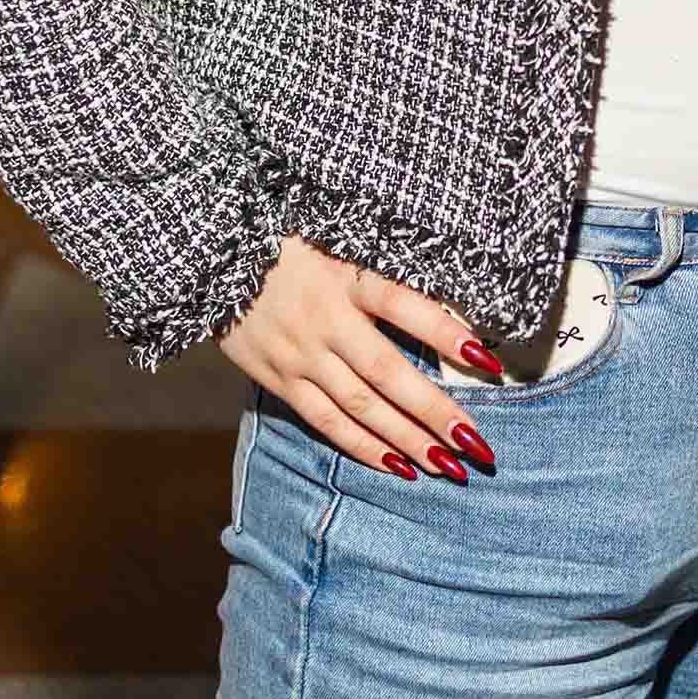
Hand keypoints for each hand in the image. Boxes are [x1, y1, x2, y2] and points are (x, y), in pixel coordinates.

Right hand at [217, 235, 501, 479]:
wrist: (210, 253)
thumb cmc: (286, 235)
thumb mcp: (335, 232)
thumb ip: (381, 261)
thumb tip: (443, 290)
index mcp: (343, 275)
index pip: (403, 305)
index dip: (445, 333)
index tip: (487, 359)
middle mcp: (324, 319)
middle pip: (388, 373)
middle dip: (436, 412)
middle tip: (478, 445)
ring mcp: (299, 354)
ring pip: (361, 406)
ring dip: (407, 439)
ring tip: (448, 466)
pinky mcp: (277, 378)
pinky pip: (325, 420)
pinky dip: (362, 447)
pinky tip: (397, 466)